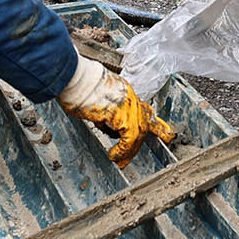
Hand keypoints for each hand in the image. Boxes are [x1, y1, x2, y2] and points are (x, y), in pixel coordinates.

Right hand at [57, 55, 176, 165]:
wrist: (73, 77)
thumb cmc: (77, 86)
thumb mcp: (98, 99)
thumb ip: (107, 110)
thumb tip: (108, 125)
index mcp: (125, 91)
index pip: (145, 110)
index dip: (156, 124)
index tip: (165, 134)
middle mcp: (130, 96)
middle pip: (143, 124)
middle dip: (138, 144)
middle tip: (127, 158)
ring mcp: (128, 103)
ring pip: (138, 132)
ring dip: (129, 150)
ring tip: (119, 160)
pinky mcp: (121, 113)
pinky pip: (129, 137)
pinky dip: (123, 149)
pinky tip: (114, 155)